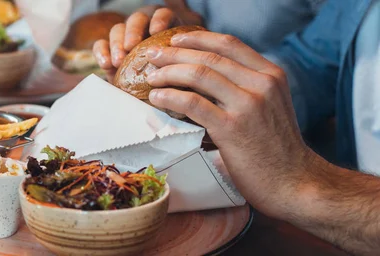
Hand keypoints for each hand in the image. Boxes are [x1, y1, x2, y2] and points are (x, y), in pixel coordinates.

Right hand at [92, 4, 202, 81]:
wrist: (155, 94)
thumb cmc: (174, 82)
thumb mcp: (181, 73)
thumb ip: (182, 69)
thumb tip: (187, 73)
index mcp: (167, 27)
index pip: (163, 15)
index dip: (159, 20)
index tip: (156, 31)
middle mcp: (144, 28)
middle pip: (137, 19)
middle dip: (133, 32)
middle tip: (131, 46)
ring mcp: (125, 38)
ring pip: (117, 29)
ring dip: (117, 44)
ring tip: (118, 61)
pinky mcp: (109, 51)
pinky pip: (101, 44)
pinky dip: (102, 52)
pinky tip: (106, 65)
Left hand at [145, 31, 314, 217]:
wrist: (293, 182)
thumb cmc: (276, 149)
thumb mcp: (270, 106)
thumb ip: (248, 87)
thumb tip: (210, 77)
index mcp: (271, 75)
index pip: (229, 44)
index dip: (197, 38)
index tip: (175, 40)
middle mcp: (262, 84)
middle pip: (209, 57)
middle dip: (174, 53)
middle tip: (152, 54)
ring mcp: (248, 105)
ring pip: (199, 75)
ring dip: (168, 73)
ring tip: (151, 77)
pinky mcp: (232, 128)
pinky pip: (193, 103)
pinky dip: (170, 96)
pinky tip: (157, 97)